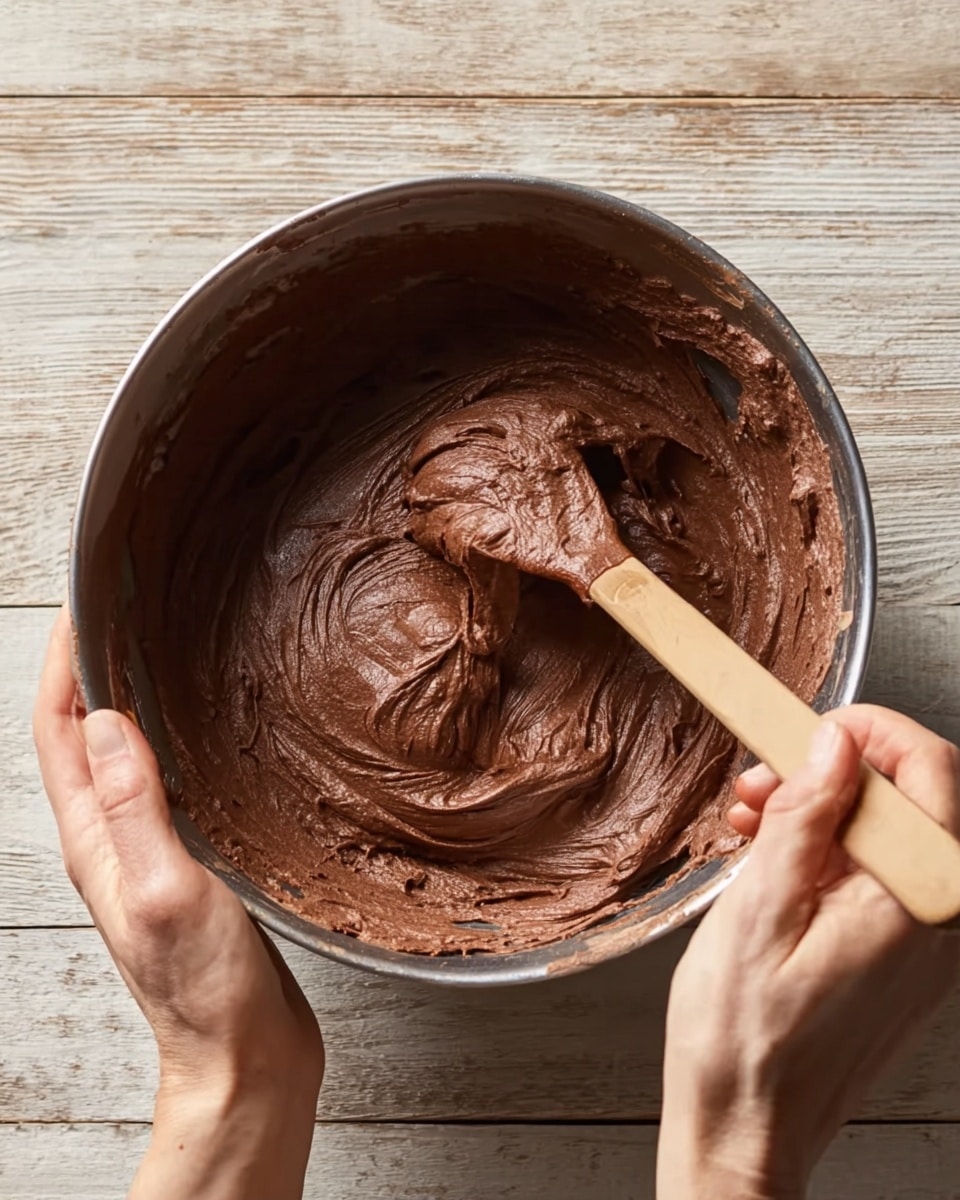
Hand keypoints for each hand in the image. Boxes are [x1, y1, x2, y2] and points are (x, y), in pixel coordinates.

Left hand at [34, 607, 323, 1199]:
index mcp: (96, 841)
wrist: (245, 1057)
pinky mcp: (190, 862)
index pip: (60, 732)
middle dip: (91, 667)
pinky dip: (174, 739)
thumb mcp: (169, 893)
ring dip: (131, 698)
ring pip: (127, 755)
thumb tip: (108, 724)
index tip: (82, 606)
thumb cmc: (207, 992)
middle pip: (84, 735)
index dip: (62, 664)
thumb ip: (135, 810)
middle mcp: (113, 840)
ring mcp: (150, 850)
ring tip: (161, 651)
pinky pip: (167, 781)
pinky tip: (208, 729)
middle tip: (124, 610)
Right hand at [657, 705, 959, 1199]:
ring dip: (824, 805)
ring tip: (753, 817)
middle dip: (835, 768)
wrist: (746, 1128)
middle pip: (915, 796)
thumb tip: (834, 745)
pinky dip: (828, 846)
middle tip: (762, 779)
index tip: (812, 724)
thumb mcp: (758, 911)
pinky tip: (772, 852)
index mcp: (914, 906)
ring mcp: (924, 939)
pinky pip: (879, 870)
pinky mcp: (901, 951)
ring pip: (892, 829)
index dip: (872, 730)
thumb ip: (804, 818)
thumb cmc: (744, 1043)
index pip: (933, 773)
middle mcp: (937, 919)